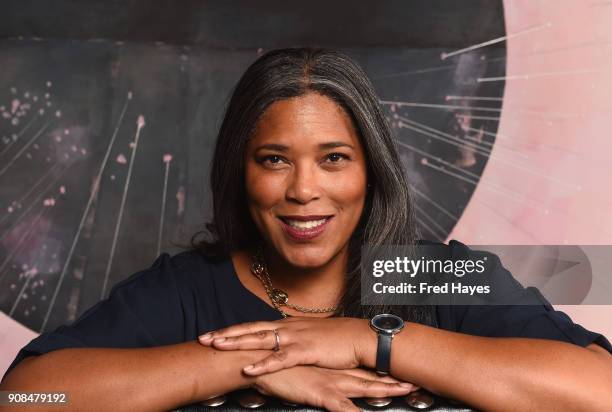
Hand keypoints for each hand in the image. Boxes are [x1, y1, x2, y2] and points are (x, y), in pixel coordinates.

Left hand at [198, 316, 374, 374]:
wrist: (361, 337)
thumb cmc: (338, 341)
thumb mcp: (311, 338)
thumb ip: (293, 342)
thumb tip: (280, 348)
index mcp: (288, 325)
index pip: (255, 326)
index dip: (233, 330)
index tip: (214, 333)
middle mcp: (288, 327)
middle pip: (251, 329)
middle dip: (226, 333)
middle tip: (203, 338)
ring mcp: (296, 337)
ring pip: (260, 339)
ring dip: (237, 342)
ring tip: (217, 347)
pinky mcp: (307, 350)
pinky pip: (281, 358)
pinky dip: (264, 364)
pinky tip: (249, 369)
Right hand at [251, 365, 418, 411]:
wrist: (258, 361)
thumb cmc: (278, 367)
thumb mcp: (301, 371)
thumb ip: (315, 375)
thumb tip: (322, 380)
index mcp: (333, 369)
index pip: (365, 372)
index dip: (386, 375)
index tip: (404, 374)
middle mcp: (337, 374)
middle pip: (372, 379)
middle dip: (395, 383)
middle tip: (418, 383)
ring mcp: (331, 383)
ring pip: (365, 389)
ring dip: (386, 392)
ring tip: (407, 392)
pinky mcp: (321, 393)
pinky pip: (343, 408)